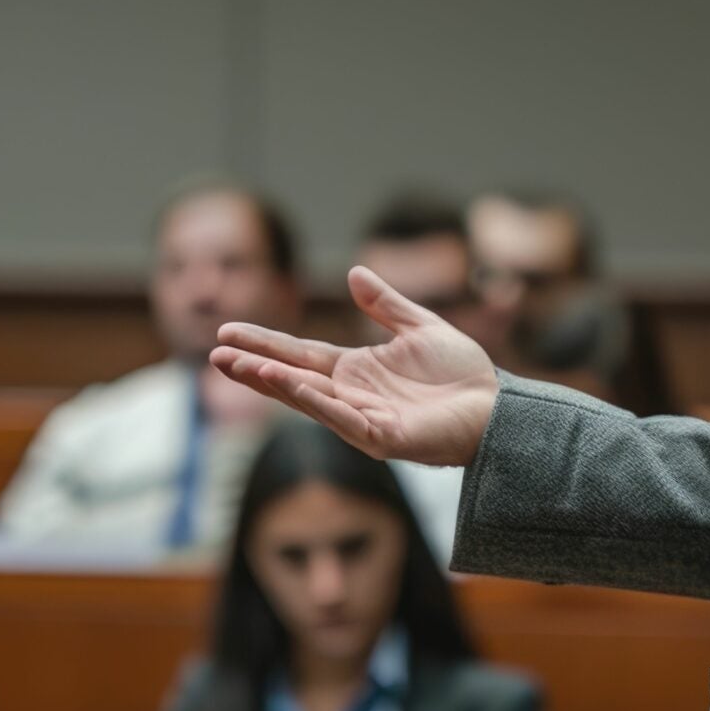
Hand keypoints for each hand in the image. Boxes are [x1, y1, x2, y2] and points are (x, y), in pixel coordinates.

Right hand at [212, 266, 499, 466]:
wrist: (496, 406)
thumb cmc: (461, 374)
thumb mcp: (420, 327)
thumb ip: (386, 304)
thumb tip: (354, 273)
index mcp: (356, 371)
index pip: (299, 355)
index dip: (263, 344)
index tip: (226, 333)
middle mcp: (351, 396)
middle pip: (292, 378)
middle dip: (253, 367)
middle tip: (213, 354)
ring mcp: (364, 419)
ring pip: (310, 399)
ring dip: (276, 384)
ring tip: (241, 367)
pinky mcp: (383, 437)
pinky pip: (344, 418)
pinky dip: (318, 403)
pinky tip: (293, 386)